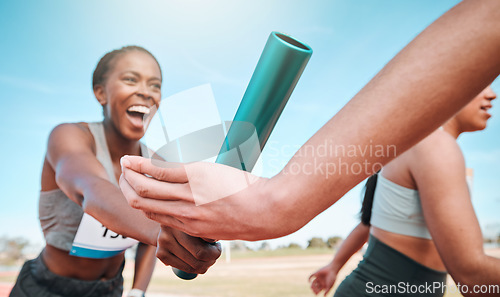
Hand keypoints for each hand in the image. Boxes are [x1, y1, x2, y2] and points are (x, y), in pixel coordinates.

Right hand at [119, 156, 292, 240]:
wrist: (266, 211)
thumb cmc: (251, 215)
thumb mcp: (225, 223)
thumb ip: (208, 217)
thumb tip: (205, 209)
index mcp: (189, 227)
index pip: (154, 216)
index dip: (140, 204)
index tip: (135, 193)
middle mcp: (182, 214)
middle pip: (142, 204)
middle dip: (127, 190)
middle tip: (123, 176)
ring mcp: (187, 196)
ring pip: (145, 188)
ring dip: (130, 176)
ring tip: (125, 164)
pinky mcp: (195, 177)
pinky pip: (160, 171)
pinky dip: (142, 165)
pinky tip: (133, 159)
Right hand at [156, 225, 220, 273]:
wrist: (167, 226)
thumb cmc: (191, 223)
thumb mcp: (201, 222)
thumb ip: (210, 229)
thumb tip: (217, 239)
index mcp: (183, 219)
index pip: (206, 242)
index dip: (215, 249)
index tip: (217, 245)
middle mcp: (171, 229)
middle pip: (200, 255)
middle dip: (212, 258)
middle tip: (216, 253)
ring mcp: (163, 242)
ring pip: (193, 265)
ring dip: (205, 265)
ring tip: (209, 258)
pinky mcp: (160, 254)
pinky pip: (185, 268)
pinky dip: (195, 269)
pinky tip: (199, 261)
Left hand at [309, 263, 337, 295]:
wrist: (332, 269)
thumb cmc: (332, 278)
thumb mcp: (330, 285)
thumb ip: (327, 291)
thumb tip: (324, 296)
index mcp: (324, 286)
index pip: (318, 290)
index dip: (316, 292)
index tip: (316, 294)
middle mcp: (320, 282)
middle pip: (315, 287)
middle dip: (314, 290)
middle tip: (314, 291)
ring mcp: (318, 278)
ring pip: (313, 283)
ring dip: (312, 286)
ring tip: (311, 287)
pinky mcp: (316, 273)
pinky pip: (311, 276)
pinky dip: (309, 279)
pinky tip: (309, 281)